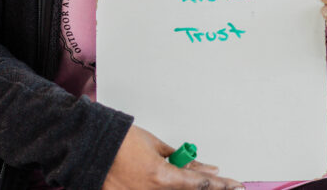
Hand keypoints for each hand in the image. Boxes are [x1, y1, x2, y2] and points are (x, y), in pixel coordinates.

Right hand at [102, 124, 243, 189]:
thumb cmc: (121, 141)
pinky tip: (175, 183)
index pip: (199, 184)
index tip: (235, 185)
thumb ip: (179, 160)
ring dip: (188, 186)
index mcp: (162, 177)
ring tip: (201, 178)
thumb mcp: (156, 146)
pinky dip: (168, 188)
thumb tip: (200, 166)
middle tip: (228, 186)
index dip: (220, 185)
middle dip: (209, 188)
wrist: (91, 146)